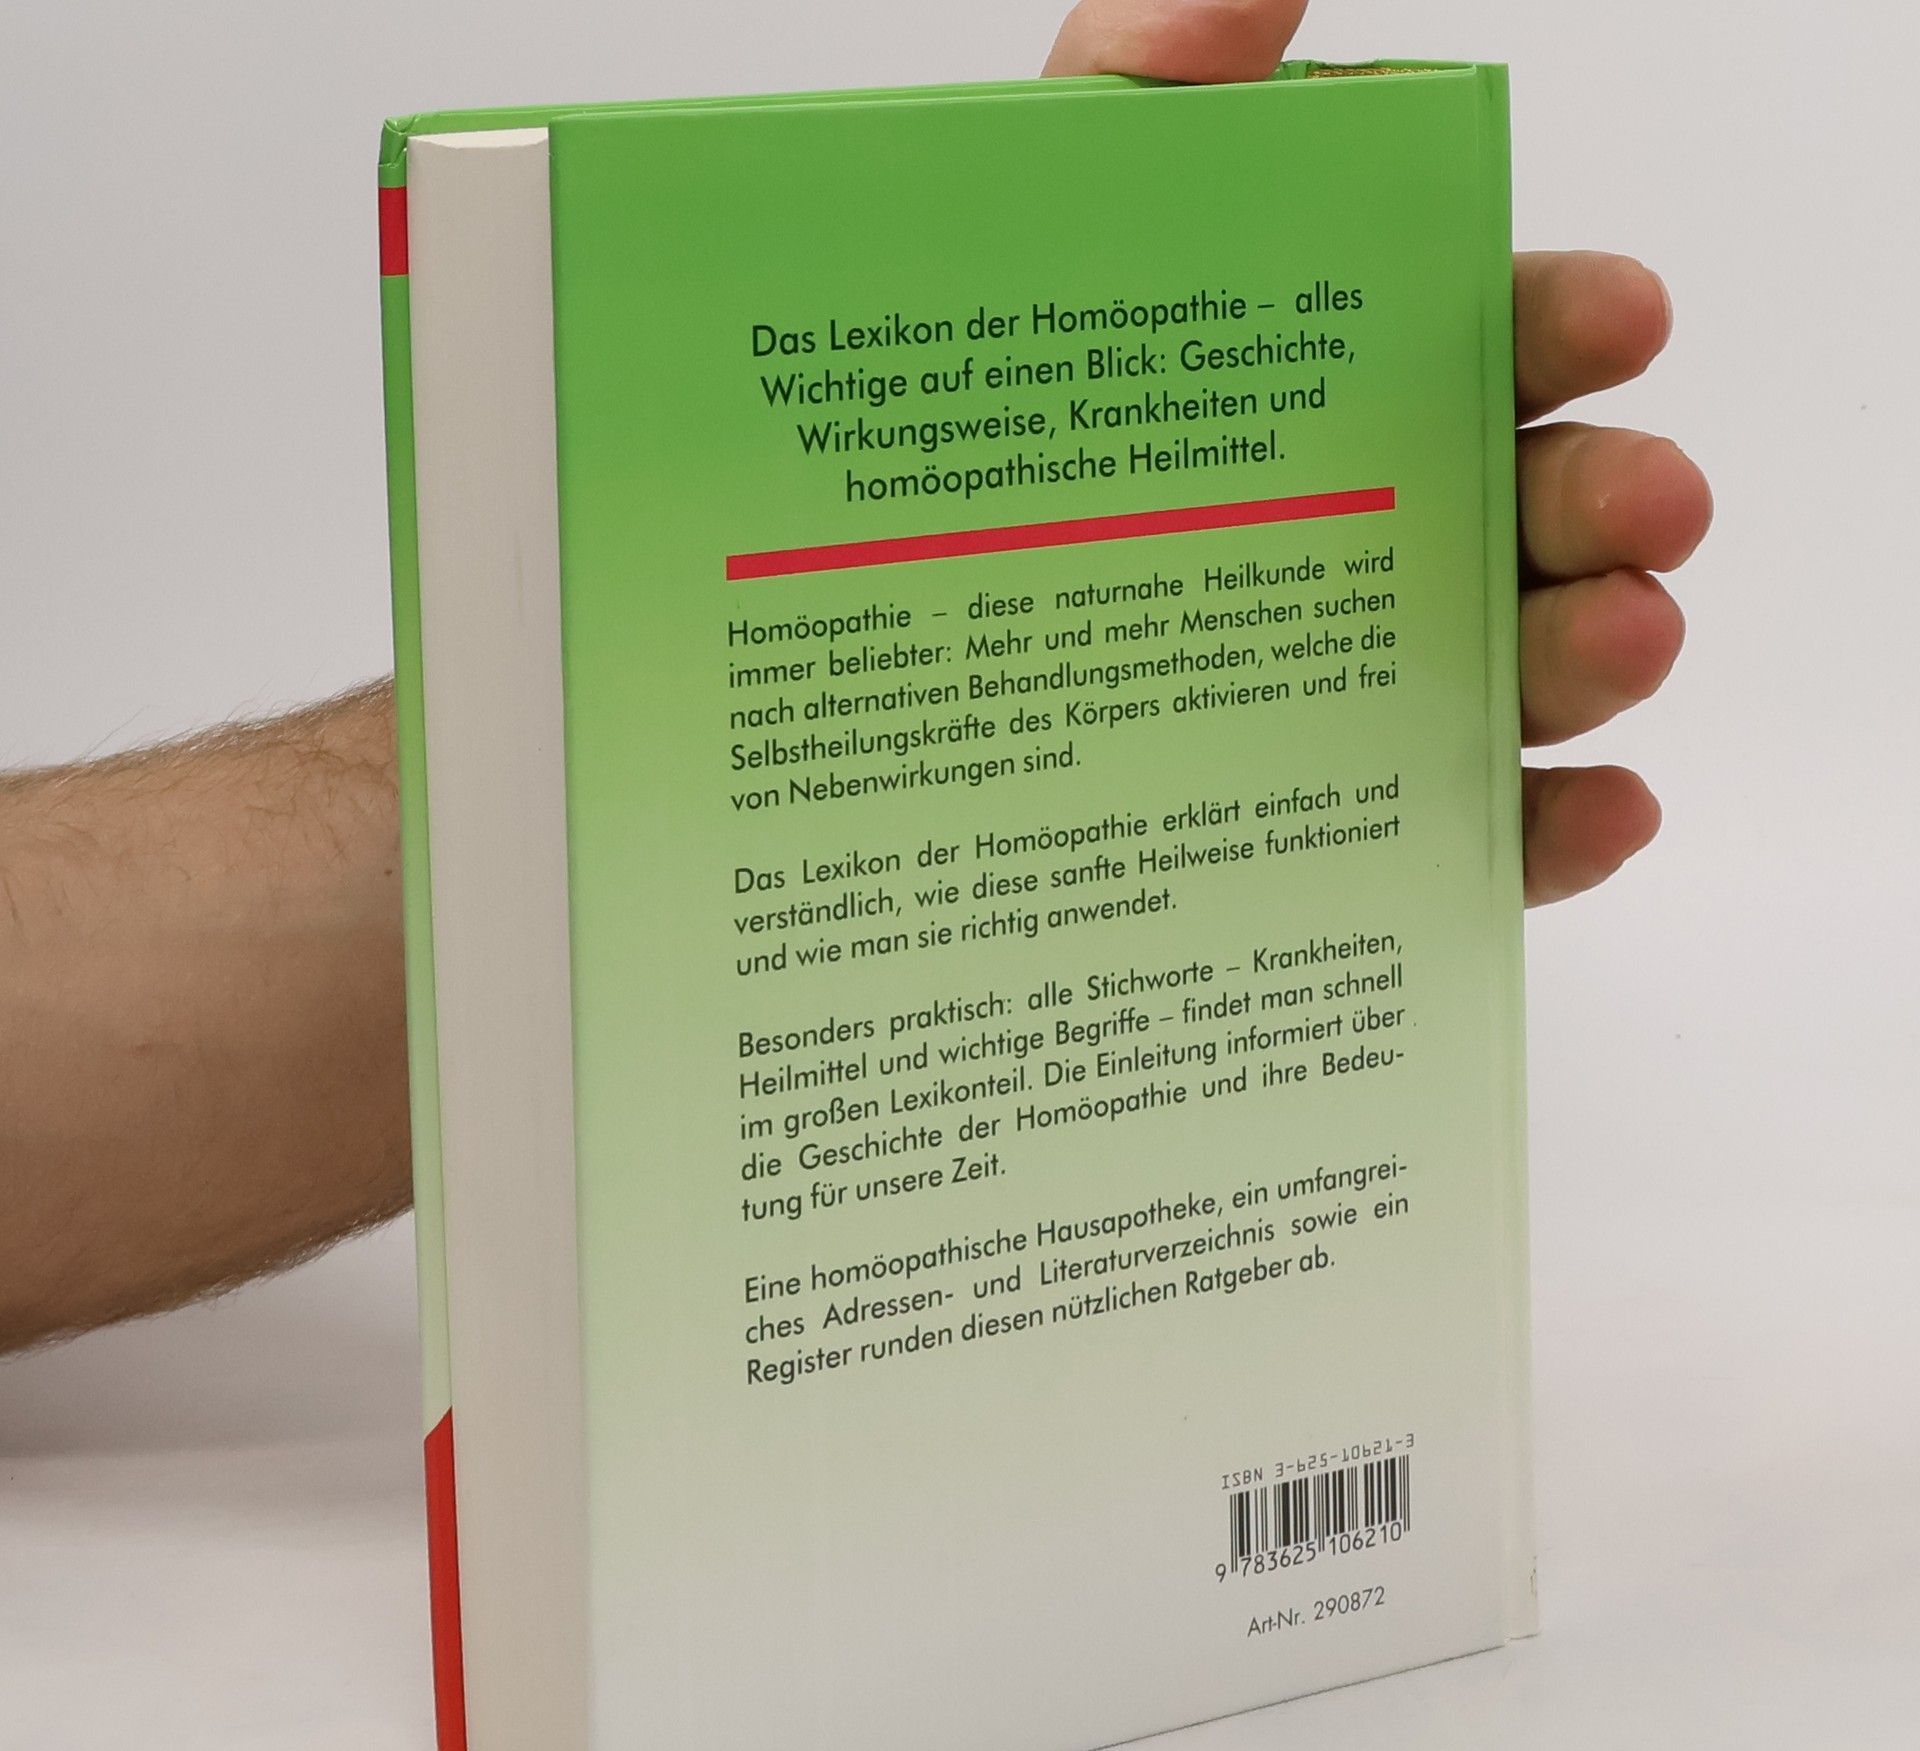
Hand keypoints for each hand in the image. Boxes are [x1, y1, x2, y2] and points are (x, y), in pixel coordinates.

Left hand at [1045, 0, 1711, 905]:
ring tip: (1619, 637)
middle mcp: (1380, 531)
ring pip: (1522, 673)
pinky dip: (1547, 830)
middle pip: (1530, 511)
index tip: (1616, 320)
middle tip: (1645, 501)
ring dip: (1598, 652)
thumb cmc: (974, 430)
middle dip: (1607, 495)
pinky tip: (1599, 811)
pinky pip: (1465, 836)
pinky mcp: (1349, 819)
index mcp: (1342, 392)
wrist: (865, 671)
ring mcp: (1375, 684)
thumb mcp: (1033, 240)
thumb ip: (1139, 101)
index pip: (1487, 342)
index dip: (1563, 323)